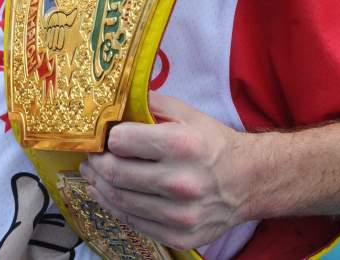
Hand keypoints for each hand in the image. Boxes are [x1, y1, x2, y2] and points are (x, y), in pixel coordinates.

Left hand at [79, 93, 248, 250]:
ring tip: (93, 175)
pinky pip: (134, 222)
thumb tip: (111, 101)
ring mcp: (181, 214)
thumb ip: (147, 103)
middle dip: (96, 163)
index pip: (121, 142)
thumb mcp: (185, 113)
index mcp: (182, 145)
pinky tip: (107, 195)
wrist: (250, 181)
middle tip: (90, 157)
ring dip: (99, 186)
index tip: (103, 137)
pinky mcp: (181, 237)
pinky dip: (115, 208)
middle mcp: (182, 182)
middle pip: (116, 173)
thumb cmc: (212, 143)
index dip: (107, 138)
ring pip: (120, 201)